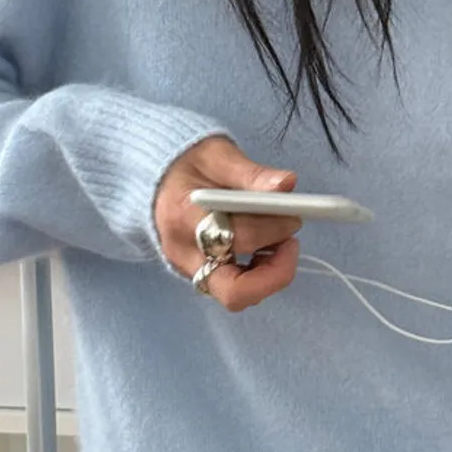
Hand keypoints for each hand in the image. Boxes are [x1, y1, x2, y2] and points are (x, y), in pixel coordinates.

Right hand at [155, 137, 300, 311]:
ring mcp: (190, 271)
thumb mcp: (217, 155)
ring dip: (269, 274)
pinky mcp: (199, 277)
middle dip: (274, 273)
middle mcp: (183, 254)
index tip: (293, 212)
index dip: (274, 228)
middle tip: (291, 244)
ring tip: (279, 242)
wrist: (157, 179)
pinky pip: (235, 289)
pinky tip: (266, 248)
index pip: (236, 237)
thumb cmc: (188, 165)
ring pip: (237, 296)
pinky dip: (260, 275)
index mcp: (184, 217)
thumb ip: (251, 173)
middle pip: (234, 290)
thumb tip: (286, 184)